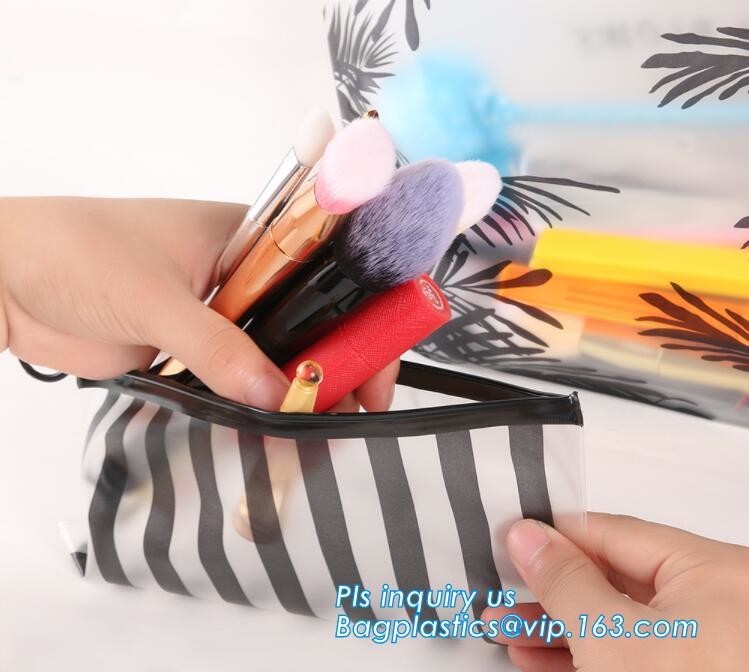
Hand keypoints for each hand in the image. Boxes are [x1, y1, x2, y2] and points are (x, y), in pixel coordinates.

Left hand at [0, 197, 397, 410]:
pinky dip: (256, 403)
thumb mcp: (153, 295)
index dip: (361, 310)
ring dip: (296, 386)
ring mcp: (217, 315)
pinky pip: (237, 379)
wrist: (4, 281)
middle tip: (355, 404)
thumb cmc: (72, 249)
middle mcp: (241, 275)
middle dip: (335, 358)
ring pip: (275, 353)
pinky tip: (273, 426)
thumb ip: (216, 346)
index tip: (376, 354)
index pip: (328, 267)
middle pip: (308, 318)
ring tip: (322, 426)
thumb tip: (273, 392)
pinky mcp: (191, 350)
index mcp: (246, 238)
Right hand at [484, 513, 748, 670]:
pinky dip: (587, 655)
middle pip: (613, 578)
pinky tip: (542, 659)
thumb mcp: (611, 639)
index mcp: (714, 571)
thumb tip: (527, 537)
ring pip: (618, 621)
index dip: (556, 536)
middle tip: (504, 592)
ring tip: (509, 632)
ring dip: (559, 627)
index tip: (512, 541)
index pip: (614, 532)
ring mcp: (709, 646)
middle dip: (550, 592)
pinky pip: (631, 653)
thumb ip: (564, 580)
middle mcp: (719, 602)